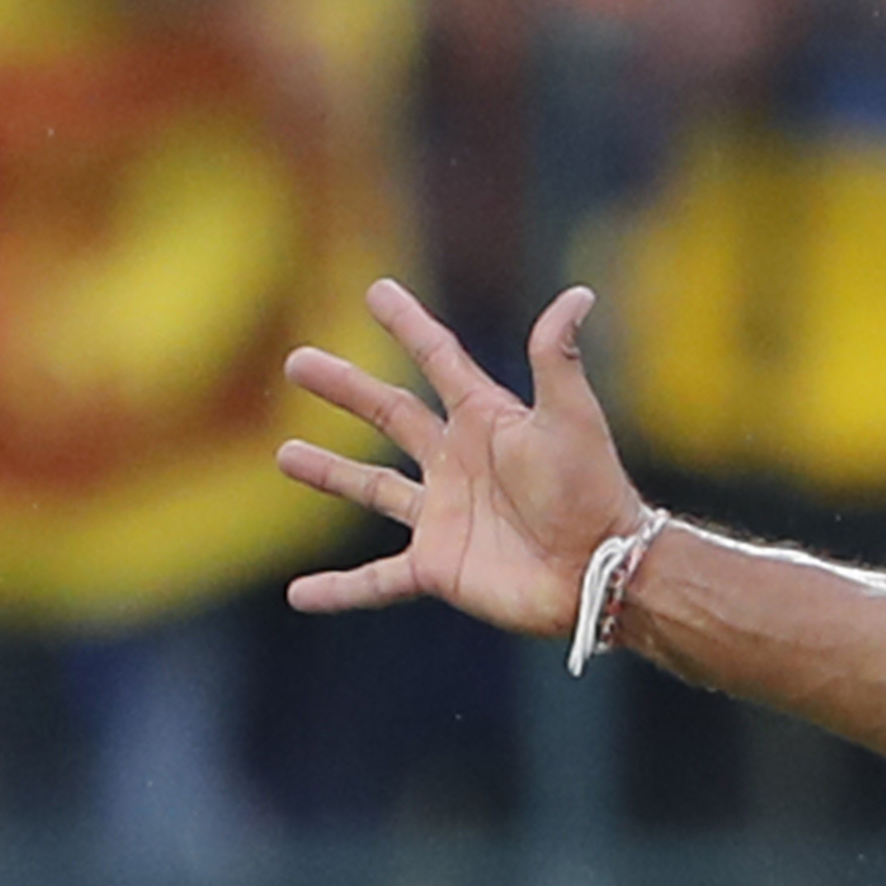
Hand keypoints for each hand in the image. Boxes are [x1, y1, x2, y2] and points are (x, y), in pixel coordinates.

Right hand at [274, 281, 647, 637]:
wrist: (600, 570)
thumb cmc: (590, 491)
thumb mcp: (570, 417)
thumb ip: (558, 356)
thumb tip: (578, 293)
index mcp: (486, 421)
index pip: (438, 361)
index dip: (409, 326)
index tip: (377, 292)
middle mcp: (458, 464)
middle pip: (391, 415)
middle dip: (347, 388)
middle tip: (298, 362)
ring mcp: (443, 516)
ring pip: (373, 488)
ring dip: (330, 473)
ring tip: (285, 455)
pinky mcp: (437, 567)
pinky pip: (375, 581)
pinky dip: (339, 589)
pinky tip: (299, 594)